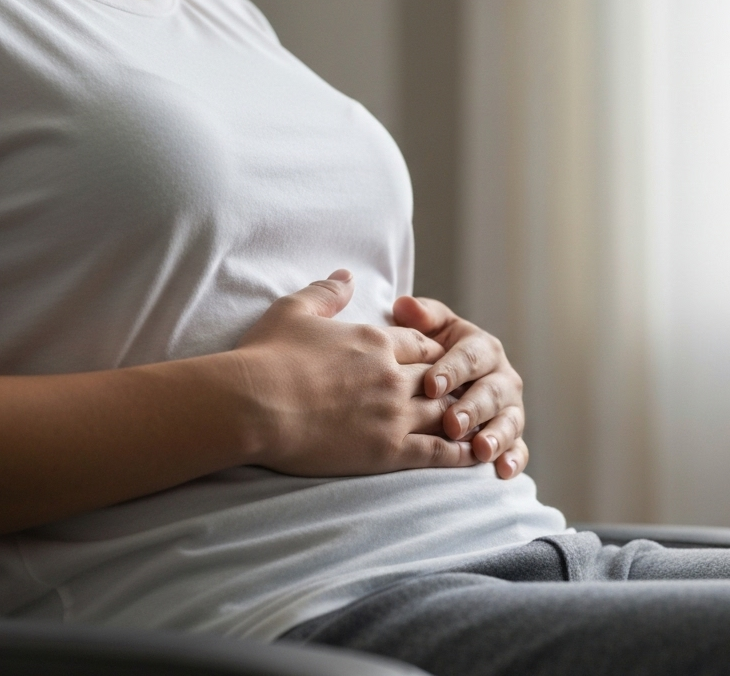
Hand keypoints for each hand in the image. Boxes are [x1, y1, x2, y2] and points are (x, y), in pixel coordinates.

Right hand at [233, 271, 476, 476]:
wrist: (253, 404)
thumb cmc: (266, 356)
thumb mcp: (294, 311)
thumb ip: (326, 292)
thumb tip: (346, 274)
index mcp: (375, 342)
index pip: (420, 345)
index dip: (431, 354)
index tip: (437, 362)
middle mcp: (392, 375)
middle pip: (438, 378)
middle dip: (450, 386)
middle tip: (465, 395)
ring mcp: (393, 415)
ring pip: (444, 413)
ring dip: (460, 417)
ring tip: (476, 425)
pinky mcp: (387, 451)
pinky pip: (438, 452)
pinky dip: (460, 453)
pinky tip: (474, 455)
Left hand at [391, 297, 528, 479]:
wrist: (445, 382)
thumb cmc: (432, 354)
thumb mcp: (428, 332)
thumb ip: (421, 318)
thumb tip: (404, 305)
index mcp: (482, 348)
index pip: (470, 356)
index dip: (452, 370)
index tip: (430, 385)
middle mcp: (501, 377)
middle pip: (491, 391)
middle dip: (472, 407)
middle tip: (452, 423)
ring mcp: (510, 408)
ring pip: (509, 421)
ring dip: (496, 435)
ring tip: (480, 450)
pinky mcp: (512, 435)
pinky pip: (519, 448)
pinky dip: (514, 459)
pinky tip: (503, 471)